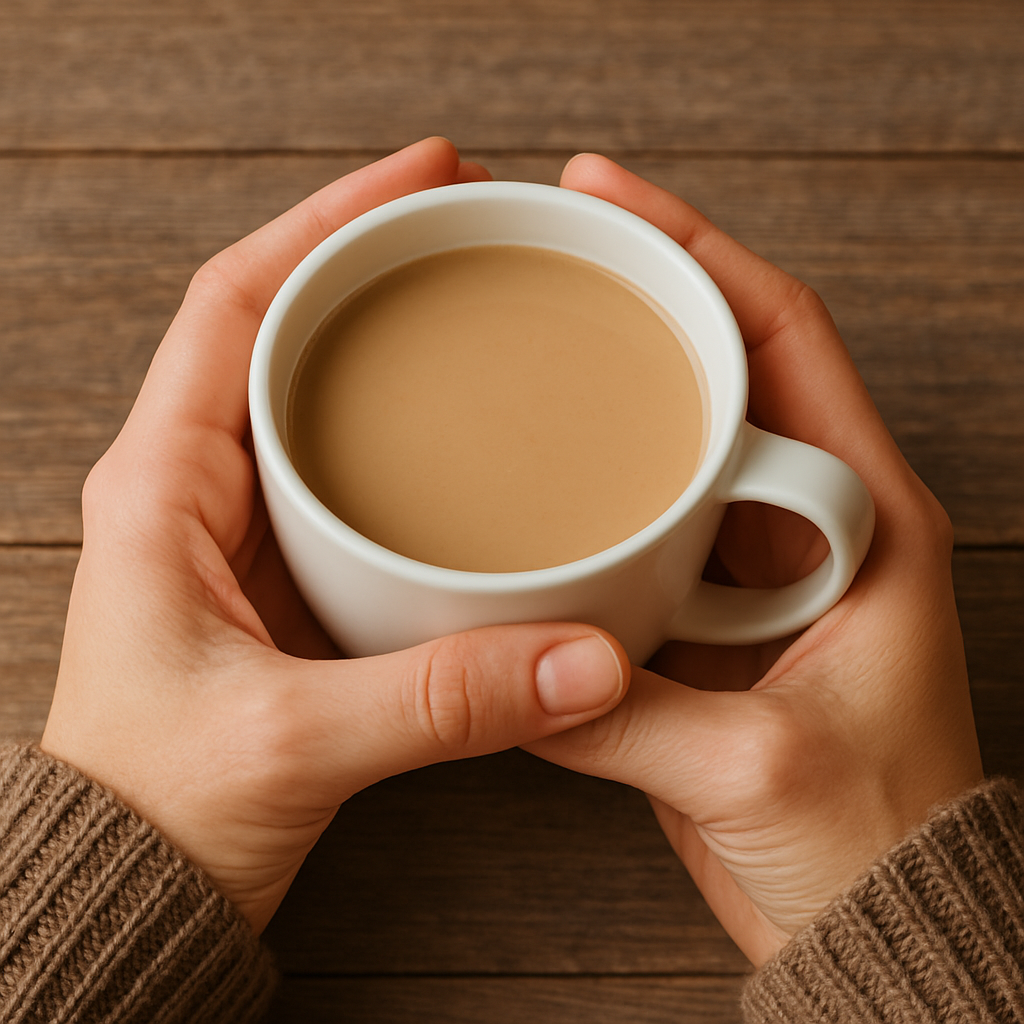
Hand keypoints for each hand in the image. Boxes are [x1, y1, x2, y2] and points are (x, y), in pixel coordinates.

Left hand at [41, 139, 628, 934]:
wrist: (138, 886)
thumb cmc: (160, 805)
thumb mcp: (296, 740)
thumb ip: (445, 699)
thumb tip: (587, 659)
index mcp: (162, 485)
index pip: (235, 300)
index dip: (325, 222)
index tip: (419, 180)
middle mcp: (194, 487)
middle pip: (281, 324)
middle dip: (370, 261)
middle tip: (468, 227)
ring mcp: (241, 528)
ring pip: (313, 390)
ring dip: (383, 337)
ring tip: (471, 302)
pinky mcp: (283, 574)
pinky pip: (342, 466)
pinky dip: (399, 428)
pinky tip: (462, 432)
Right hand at [527, 154, 983, 966]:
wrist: (870, 921)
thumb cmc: (870, 842)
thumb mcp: (749, 769)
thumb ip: (625, 714)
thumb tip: (516, 671)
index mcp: (864, 522)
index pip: (786, 337)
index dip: (700, 254)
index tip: (610, 201)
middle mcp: (814, 526)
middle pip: (729, 364)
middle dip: (644, 296)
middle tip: (552, 252)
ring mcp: (757, 570)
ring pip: (683, 440)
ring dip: (616, 390)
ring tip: (534, 344)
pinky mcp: (712, 619)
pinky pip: (649, 524)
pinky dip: (598, 491)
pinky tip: (537, 481)